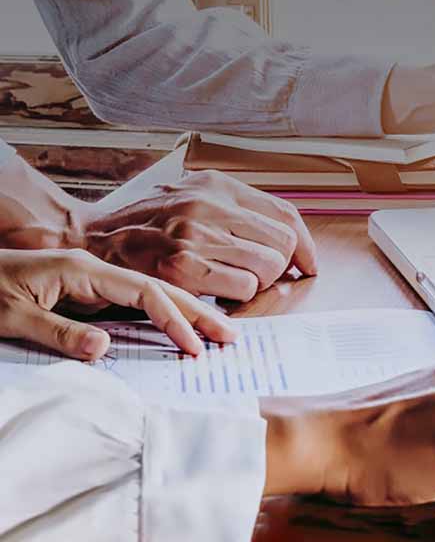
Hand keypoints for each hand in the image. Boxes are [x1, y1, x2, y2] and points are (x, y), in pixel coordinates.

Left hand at [0, 248, 236, 358]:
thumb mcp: (13, 316)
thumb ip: (60, 331)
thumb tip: (106, 348)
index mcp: (82, 269)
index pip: (143, 291)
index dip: (173, 318)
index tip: (193, 345)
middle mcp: (94, 271)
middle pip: (158, 288)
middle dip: (196, 311)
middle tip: (229, 334)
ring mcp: (91, 281)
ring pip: (150, 295)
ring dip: (184, 313)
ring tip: (215, 331)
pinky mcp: (84, 293)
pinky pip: (131, 306)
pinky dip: (158, 318)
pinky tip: (175, 329)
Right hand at [83, 170, 317, 301]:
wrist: (92, 238)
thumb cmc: (147, 222)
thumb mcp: (192, 196)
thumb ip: (234, 209)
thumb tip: (286, 237)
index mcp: (217, 185)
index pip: (285, 214)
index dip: (305, 244)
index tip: (308, 262)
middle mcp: (210, 204)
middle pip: (283, 243)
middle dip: (280, 266)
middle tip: (262, 275)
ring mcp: (196, 235)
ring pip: (268, 267)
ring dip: (259, 282)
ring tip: (233, 281)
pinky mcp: (183, 266)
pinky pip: (244, 287)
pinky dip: (240, 295)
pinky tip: (220, 290)